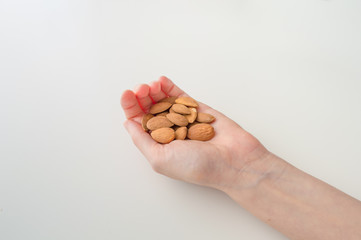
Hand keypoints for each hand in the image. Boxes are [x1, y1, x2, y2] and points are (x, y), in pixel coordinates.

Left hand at [121, 76, 270, 190]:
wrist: (233, 160)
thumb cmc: (197, 166)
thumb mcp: (160, 158)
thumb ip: (142, 140)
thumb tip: (128, 123)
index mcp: (157, 144)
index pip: (139, 122)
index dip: (131, 107)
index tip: (127, 94)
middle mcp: (168, 131)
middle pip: (149, 108)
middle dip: (141, 96)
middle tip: (142, 89)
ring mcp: (182, 118)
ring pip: (163, 100)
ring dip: (154, 90)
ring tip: (152, 84)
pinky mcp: (196, 110)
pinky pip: (180, 96)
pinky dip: (170, 87)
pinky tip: (161, 81)